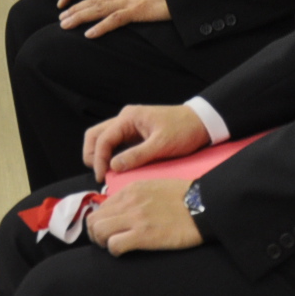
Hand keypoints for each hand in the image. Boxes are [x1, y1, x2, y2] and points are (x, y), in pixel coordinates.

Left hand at [60, 0, 169, 37]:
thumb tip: (125, 6)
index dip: (82, 4)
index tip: (69, 11)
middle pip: (93, 2)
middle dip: (75, 11)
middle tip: (61, 20)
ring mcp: (127, 0)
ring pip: (98, 9)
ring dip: (80, 18)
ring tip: (65, 25)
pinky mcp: (136, 10)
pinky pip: (114, 20)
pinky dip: (101, 27)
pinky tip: (89, 34)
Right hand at [82, 104, 210, 181]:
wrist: (202, 123)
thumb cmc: (184, 130)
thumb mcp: (162, 145)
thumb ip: (137, 155)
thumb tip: (113, 167)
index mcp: (129, 118)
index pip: (103, 138)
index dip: (98, 159)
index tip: (101, 177)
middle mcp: (125, 119)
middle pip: (96, 135)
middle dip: (92, 155)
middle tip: (99, 175)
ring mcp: (129, 125)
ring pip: (103, 138)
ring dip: (100, 155)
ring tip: (105, 173)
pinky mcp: (135, 133)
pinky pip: (115, 143)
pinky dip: (110, 155)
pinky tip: (116, 168)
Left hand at [85, 177, 202, 254]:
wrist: (204, 205)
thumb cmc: (184, 199)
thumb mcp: (154, 188)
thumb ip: (136, 197)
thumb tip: (122, 210)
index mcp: (131, 190)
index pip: (101, 208)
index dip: (101, 222)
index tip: (109, 231)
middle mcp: (129, 202)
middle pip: (94, 220)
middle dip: (97, 234)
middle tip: (108, 242)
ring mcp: (135, 218)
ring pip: (99, 232)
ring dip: (103, 243)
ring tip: (116, 246)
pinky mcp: (144, 235)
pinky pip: (114, 246)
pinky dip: (115, 251)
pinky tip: (125, 251)